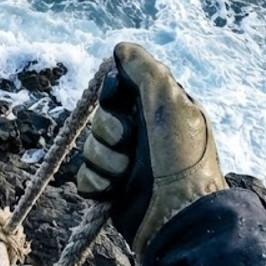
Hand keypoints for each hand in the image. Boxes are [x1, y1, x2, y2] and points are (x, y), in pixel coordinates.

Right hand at [76, 42, 226, 254]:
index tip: (121, 101)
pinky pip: (85, 177)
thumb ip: (145, 70)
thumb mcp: (170, 103)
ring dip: (104, 159)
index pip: (119, 90)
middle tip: (128, 143)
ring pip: (90, 148)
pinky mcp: (112, 192)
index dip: (114, 96)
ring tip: (125, 173)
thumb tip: (119, 48)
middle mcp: (143, 136)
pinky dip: (96, 183)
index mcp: (159, 112)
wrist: (177, 217)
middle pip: (100, 118)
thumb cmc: (180, 158)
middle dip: (108, 130)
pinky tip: (113, 190)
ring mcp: (127, 165)